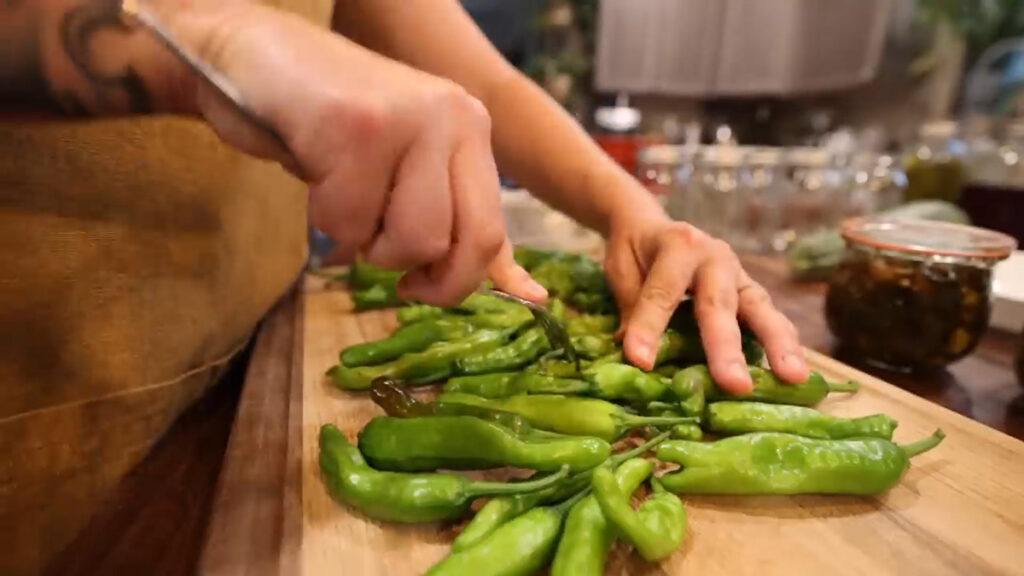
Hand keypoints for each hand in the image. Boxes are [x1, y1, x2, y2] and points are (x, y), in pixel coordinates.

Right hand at [160, 2, 544, 306]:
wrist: (251, 57)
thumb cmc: (328, 126)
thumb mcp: (406, 169)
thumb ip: (458, 221)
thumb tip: (527, 293)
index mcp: (470, 128)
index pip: (492, 230)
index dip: (465, 278)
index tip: (423, 291)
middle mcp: (453, 118)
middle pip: (466, 243)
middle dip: (420, 275)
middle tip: (374, 258)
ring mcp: (409, 120)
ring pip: (410, 241)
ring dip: (363, 243)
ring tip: (341, 197)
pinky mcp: (358, 128)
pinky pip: (350, 223)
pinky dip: (323, 220)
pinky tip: (313, 176)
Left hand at [605, 212, 807, 393]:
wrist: (651, 224)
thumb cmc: (635, 251)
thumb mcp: (620, 269)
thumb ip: (629, 307)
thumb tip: (634, 356)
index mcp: (678, 245)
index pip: (663, 292)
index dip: (649, 327)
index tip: (641, 361)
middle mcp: (714, 257)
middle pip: (720, 304)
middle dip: (726, 347)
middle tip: (734, 384)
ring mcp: (738, 274)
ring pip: (760, 309)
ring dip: (777, 345)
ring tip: (793, 377)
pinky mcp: (751, 291)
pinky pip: (770, 317)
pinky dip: (784, 343)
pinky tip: (795, 373)